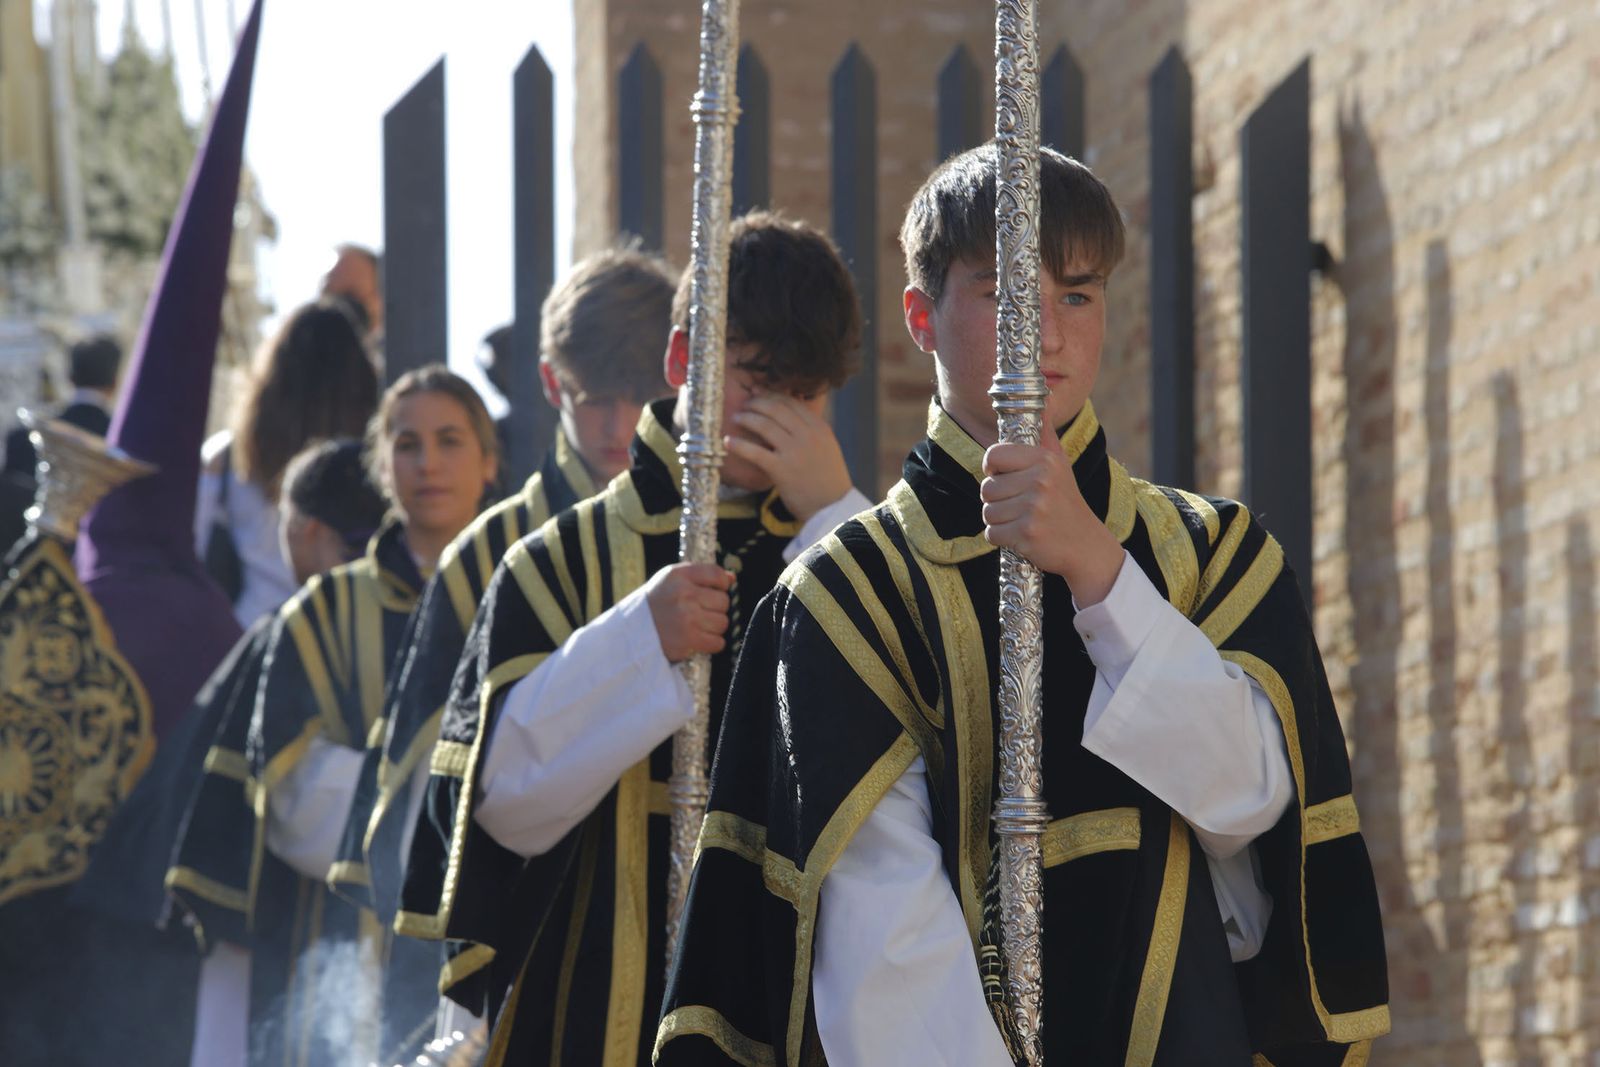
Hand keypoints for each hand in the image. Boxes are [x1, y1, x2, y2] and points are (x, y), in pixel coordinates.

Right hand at [646, 562, 734, 662]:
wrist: (630, 634)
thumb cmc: (656, 604)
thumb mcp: (671, 581)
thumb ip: (701, 575)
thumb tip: (731, 578)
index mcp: (679, 576)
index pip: (717, 574)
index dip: (721, 585)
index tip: (713, 591)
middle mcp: (684, 594)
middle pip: (724, 601)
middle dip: (715, 609)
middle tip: (699, 613)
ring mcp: (686, 617)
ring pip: (723, 622)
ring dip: (714, 627)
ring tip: (697, 626)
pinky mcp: (688, 640)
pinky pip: (718, 642)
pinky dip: (711, 643)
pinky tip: (698, 639)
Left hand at [725, 394, 852, 520]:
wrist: (833, 509)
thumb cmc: (828, 481)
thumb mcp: (827, 448)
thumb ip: (811, 432)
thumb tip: (790, 418)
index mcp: (820, 428)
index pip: (791, 402)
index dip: (771, 395)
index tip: (758, 393)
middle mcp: (808, 436)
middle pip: (776, 409)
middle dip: (756, 403)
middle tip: (744, 404)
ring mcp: (794, 452)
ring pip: (764, 425)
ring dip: (746, 418)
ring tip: (736, 418)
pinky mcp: (781, 470)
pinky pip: (755, 452)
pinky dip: (739, 445)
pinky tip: (727, 442)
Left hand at [980, 442, 1123, 604]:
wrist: (1086, 545)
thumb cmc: (1065, 502)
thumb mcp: (1059, 464)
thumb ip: (1046, 434)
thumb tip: (1045, 399)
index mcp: (1045, 460)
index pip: (993, 455)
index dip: (993, 469)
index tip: (1004, 478)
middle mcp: (1041, 481)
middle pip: (987, 488)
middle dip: (997, 500)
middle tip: (1020, 506)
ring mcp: (1034, 508)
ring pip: (987, 512)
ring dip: (999, 520)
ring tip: (1022, 520)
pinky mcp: (1027, 534)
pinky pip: (992, 533)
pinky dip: (1002, 539)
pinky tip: (1021, 536)